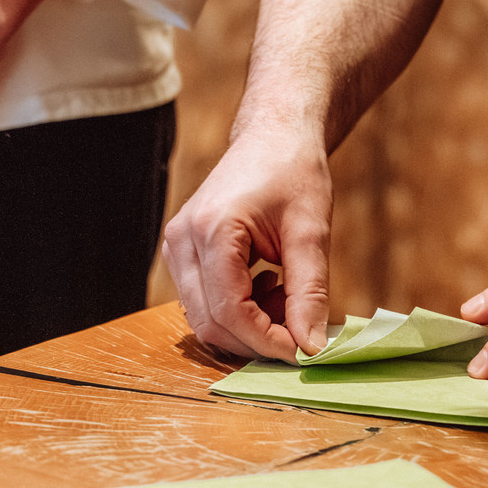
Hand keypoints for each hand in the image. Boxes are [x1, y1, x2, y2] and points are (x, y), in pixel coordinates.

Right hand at [162, 130, 332, 359]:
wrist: (274, 137)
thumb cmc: (295, 173)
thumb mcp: (311, 232)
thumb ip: (309, 292)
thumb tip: (311, 346)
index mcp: (212, 230)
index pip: (231, 311)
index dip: (268, 340)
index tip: (304, 351)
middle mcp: (182, 241)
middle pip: (211, 322)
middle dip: (258, 338)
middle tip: (301, 327)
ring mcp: (176, 248)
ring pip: (204, 318)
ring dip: (249, 324)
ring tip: (287, 293)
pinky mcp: (182, 254)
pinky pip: (204, 302)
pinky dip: (239, 310)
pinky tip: (269, 285)